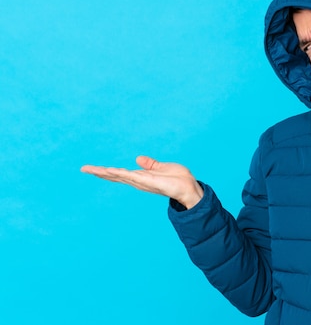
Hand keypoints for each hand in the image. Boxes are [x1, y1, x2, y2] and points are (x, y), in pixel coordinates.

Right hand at [81, 156, 203, 208]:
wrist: (189, 187)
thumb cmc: (178, 179)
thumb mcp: (162, 167)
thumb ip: (150, 164)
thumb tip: (137, 158)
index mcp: (141, 177)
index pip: (120, 174)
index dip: (107, 171)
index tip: (93, 169)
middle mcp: (139, 181)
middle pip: (115, 176)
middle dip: (100, 173)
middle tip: (84, 168)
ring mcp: (142, 182)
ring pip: (119, 176)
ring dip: (105, 172)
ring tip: (90, 169)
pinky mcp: (147, 181)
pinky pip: (130, 176)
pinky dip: (119, 173)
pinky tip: (109, 170)